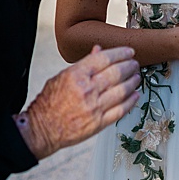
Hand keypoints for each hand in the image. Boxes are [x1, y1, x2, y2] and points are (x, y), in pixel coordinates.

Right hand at [21, 46, 141, 157]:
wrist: (41, 129)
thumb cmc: (48, 104)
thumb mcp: (61, 77)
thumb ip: (83, 65)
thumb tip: (99, 50)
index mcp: (76, 76)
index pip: (104, 58)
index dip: (120, 53)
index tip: (129, 52)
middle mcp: (87, 90)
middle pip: (117, 73)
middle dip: (130, 66)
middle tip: (135, 64)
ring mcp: (94, 107)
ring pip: (122, 90)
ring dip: (133, 82)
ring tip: (137, 77)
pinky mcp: (99, 123)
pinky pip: (121, 110)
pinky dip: (131, 101)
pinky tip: (135, 95)